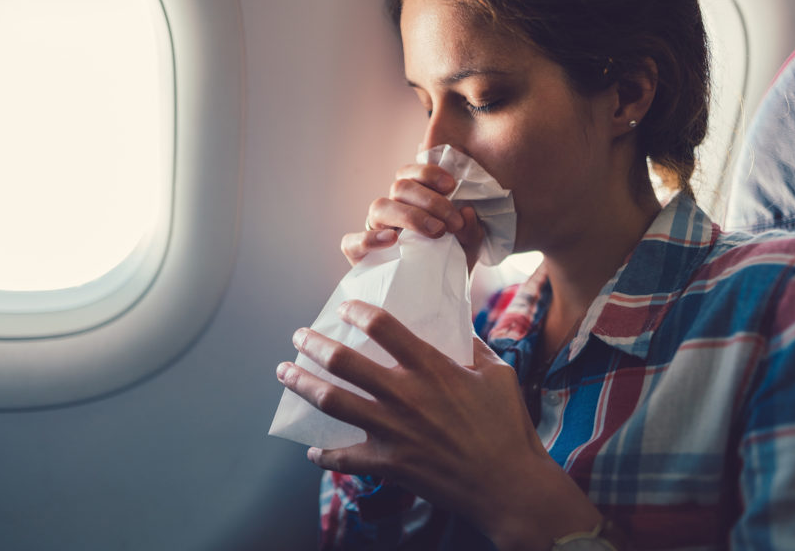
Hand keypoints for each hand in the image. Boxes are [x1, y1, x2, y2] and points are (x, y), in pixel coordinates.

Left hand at [276, 300, 601, 550]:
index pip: (383, 327)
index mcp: (431, 368)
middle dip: (313, 344)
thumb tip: (459, 328)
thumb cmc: (508, 428)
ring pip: (332, 402)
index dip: (357, 312)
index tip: (344, 308)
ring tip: (285, 372)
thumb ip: (474, 347)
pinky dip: (325, 455)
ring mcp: (393, 430)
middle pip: (343, 362)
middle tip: (299, 337)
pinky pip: (345, 458)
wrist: (509, 487)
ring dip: (302, 384)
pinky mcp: (390, 464)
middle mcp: (405, 395)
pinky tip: (313, 450)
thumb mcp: (498, 375)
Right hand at [340, 163, 484, 268]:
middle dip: (430, 201)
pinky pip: (352, 241)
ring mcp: (374, 230)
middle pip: (399, 187)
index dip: (428, 173)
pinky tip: (392, 241)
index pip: (412, 174)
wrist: (436, 297)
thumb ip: (471, 229)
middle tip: (452, 223)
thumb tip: (467, 212)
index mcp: (413, 200)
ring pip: (379, 207)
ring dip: (409, 216)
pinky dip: (370, 238)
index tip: (452, 185)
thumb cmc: (449, 263)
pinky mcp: (358, 254)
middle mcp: (391, 209)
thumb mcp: (468, 246)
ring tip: (436, 232)